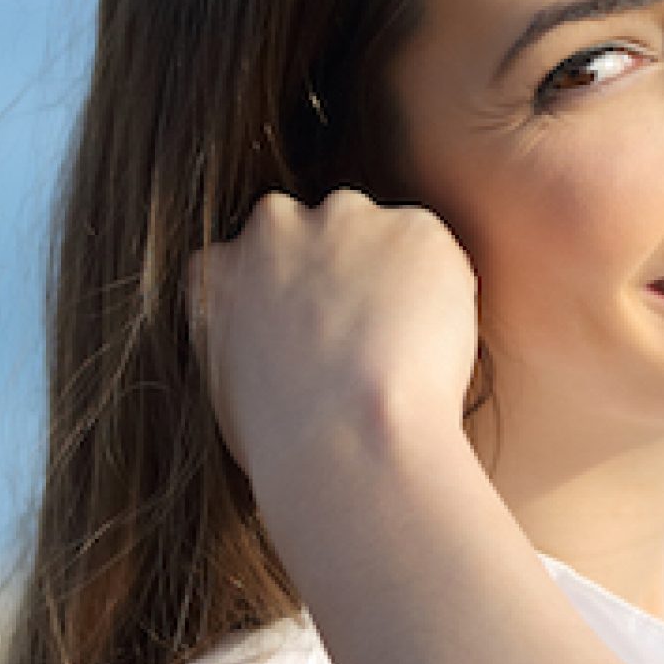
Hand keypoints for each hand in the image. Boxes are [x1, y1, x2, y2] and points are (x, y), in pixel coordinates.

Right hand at [187, 189, 480, 483]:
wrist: (350, 440)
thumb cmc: (289, 444)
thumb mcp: (229, 391)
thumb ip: (247, 343)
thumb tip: (279, 352)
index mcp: (216, 268)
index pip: (260, 261)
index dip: (300, 301)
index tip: (323, 338)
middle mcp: (274, 226)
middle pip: (321, 233)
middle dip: (345, 274)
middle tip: (370, 342)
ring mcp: (345, 219)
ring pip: (383, 239)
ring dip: (397, 280)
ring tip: (403, 352)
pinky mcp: (413, 227)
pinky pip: (437, 255)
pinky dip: (446, 291)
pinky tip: (433, 345)